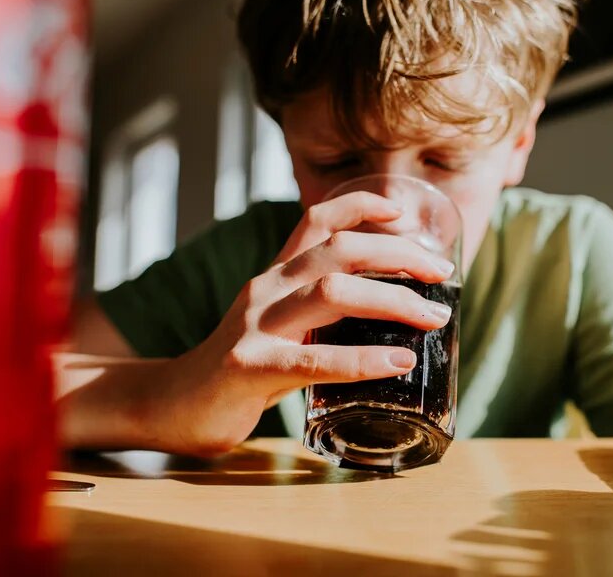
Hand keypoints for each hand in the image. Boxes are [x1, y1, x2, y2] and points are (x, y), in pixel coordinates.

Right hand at [137, 192, 454, 454]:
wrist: (171, 406)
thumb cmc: (238, 371)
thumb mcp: (275, 327)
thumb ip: (315, 316)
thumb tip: (381, 318)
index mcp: (274, 278)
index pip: (316, 221)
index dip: (360, 205)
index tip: (401, 212)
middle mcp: (265, 290)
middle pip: (338, 250)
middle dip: (398, 254)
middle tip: (442, 274)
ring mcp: (255, 326)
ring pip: (332, 291)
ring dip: (391, 298)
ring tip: (433, 318)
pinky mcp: (249, 368)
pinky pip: (313, 359)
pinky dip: (362, 359)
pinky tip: (397, 361)